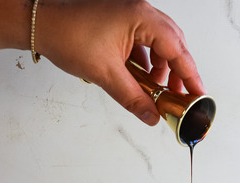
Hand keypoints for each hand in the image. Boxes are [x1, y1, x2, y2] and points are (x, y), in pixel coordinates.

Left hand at [33, 0, 205, 124]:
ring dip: (160, 67)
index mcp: (141, 17)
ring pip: (159, 43)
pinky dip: (146, 60)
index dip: (190, 75)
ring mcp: (130, 13)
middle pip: (173, 44)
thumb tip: (151, 116)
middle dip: (177, 72)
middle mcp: (140, 10)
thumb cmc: (66, 35)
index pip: (177, 49)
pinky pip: (144, 40)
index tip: (198, 94)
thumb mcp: (105, 74)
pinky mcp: (121, 19)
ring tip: (155, 90)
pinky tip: (140, 77)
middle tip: (179, 96)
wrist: (41, 23)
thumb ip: (133, 98)